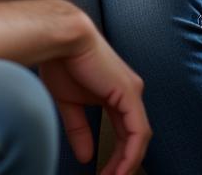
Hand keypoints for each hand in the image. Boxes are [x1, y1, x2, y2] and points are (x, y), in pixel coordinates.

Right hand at [39, 30, 149, 174]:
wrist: (62, 39)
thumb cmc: (63, 62)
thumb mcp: (70, 103)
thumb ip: (79, 129)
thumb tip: (86, 156)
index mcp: (116, 93)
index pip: (123, 132)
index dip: (116, 157)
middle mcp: (129, 92)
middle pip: (133, 137)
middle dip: (122, 164)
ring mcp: (133, 92)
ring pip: (139, 137)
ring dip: (127, 164)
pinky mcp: (130, 93)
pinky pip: (138, 132)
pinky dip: (131, 155)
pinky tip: (121, 170)